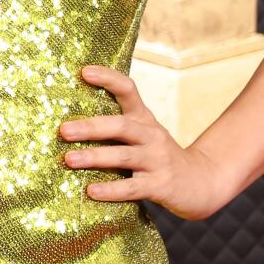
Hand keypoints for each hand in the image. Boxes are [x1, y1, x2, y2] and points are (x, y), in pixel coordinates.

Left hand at [57, 64, 229, 224]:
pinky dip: (111, 189)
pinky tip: (91, 191)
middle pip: (120, 126)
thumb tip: (69, 124)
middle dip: (90, 128)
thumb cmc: (158, 157)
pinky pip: (132, 188)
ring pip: (123, 156)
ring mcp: (157, 160)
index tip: (84, 72)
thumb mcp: (143, 135)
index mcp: (144, 119)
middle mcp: (151, 135)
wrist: (200, 182)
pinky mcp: (160, 185)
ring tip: (69, 159)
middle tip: (64, 130)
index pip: (128, 90)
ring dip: (94, 157)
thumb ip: (115, 128)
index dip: (108, 79)